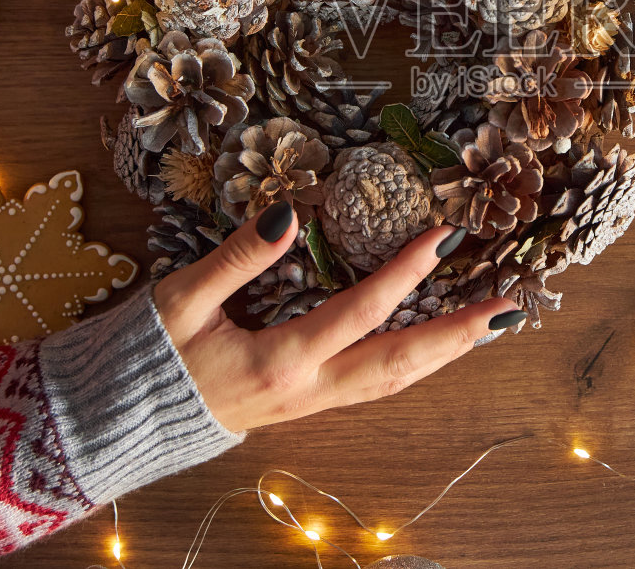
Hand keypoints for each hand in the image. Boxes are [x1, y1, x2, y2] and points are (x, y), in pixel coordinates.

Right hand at [153, 201, 524, 431]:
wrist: (122, 421)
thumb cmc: (148, 356)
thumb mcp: (180, 299)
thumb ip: (237, 257)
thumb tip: (289, 214)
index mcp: (279, 362)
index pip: (361, 311)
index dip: (407, 272)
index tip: (446, 236)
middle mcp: (307, 390)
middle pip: (400, 365)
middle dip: (459, 335)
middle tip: (512, 309)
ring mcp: (310, 404)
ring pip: (394, 382)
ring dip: (446, 354)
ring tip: (491, 326)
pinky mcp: (306, 404)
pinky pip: (374, 385)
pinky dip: (414, 365)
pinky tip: (437, 348)